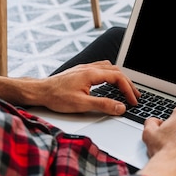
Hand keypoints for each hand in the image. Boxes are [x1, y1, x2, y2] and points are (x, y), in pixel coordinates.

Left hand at [0, 61, 139, 114]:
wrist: (39, 91)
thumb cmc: (56, 97)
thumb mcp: (81, 104)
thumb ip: (103, 105)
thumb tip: (120, 107)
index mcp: (92, 73)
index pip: (118, 78)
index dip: (128, 90)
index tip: (133, 101)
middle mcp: (89, 68)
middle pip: (116, 71)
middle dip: (128, 84)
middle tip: (135, 96)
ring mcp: (84, 68)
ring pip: (109, 68)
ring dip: (120, 78)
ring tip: (126, 89)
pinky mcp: (80, 71)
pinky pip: (101, 68)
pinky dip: (111, 75)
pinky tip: (109, 82)